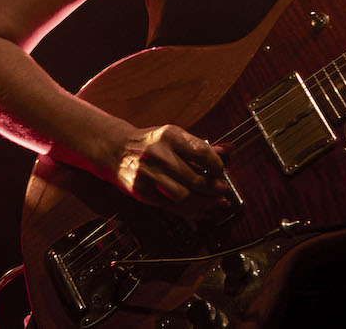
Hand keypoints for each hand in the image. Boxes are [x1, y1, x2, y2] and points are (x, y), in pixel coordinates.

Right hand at [112, 124, 234, 220]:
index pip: (202, 152)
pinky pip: (171, 206)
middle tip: (223, 190)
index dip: (217, 165)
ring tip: (216, 202)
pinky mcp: (143, 192)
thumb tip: (229, 151)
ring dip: (205, 202)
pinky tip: (201, 209)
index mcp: (170, 136)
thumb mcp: (173, 136)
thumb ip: (200, 146)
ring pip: (184, 195)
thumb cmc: (150, 143)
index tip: (222, 170)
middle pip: (195, 177)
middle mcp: (159, 154)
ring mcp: (149, 175)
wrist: (116, 149)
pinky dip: (190, 210)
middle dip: (214, 187)